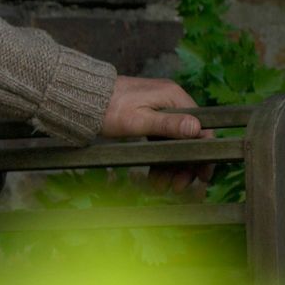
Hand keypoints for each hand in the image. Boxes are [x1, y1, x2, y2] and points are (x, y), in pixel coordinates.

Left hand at [101, 74, 210, 192]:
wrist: (80, 99)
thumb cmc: (107, 108)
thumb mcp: (138, 120)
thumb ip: (167, 124)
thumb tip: (196, 128)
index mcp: (174, 97)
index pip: (202, 128)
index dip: (204, 153)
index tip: (202, 176)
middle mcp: (171, 100)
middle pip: (189, 138)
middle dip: (185, 165)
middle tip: (177, 188)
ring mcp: (160, 108)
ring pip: (174, 142)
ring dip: (170, 165)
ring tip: (161, 188)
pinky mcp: (149, 116)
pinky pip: (161, 140)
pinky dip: (159, 157)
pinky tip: (154, 176)